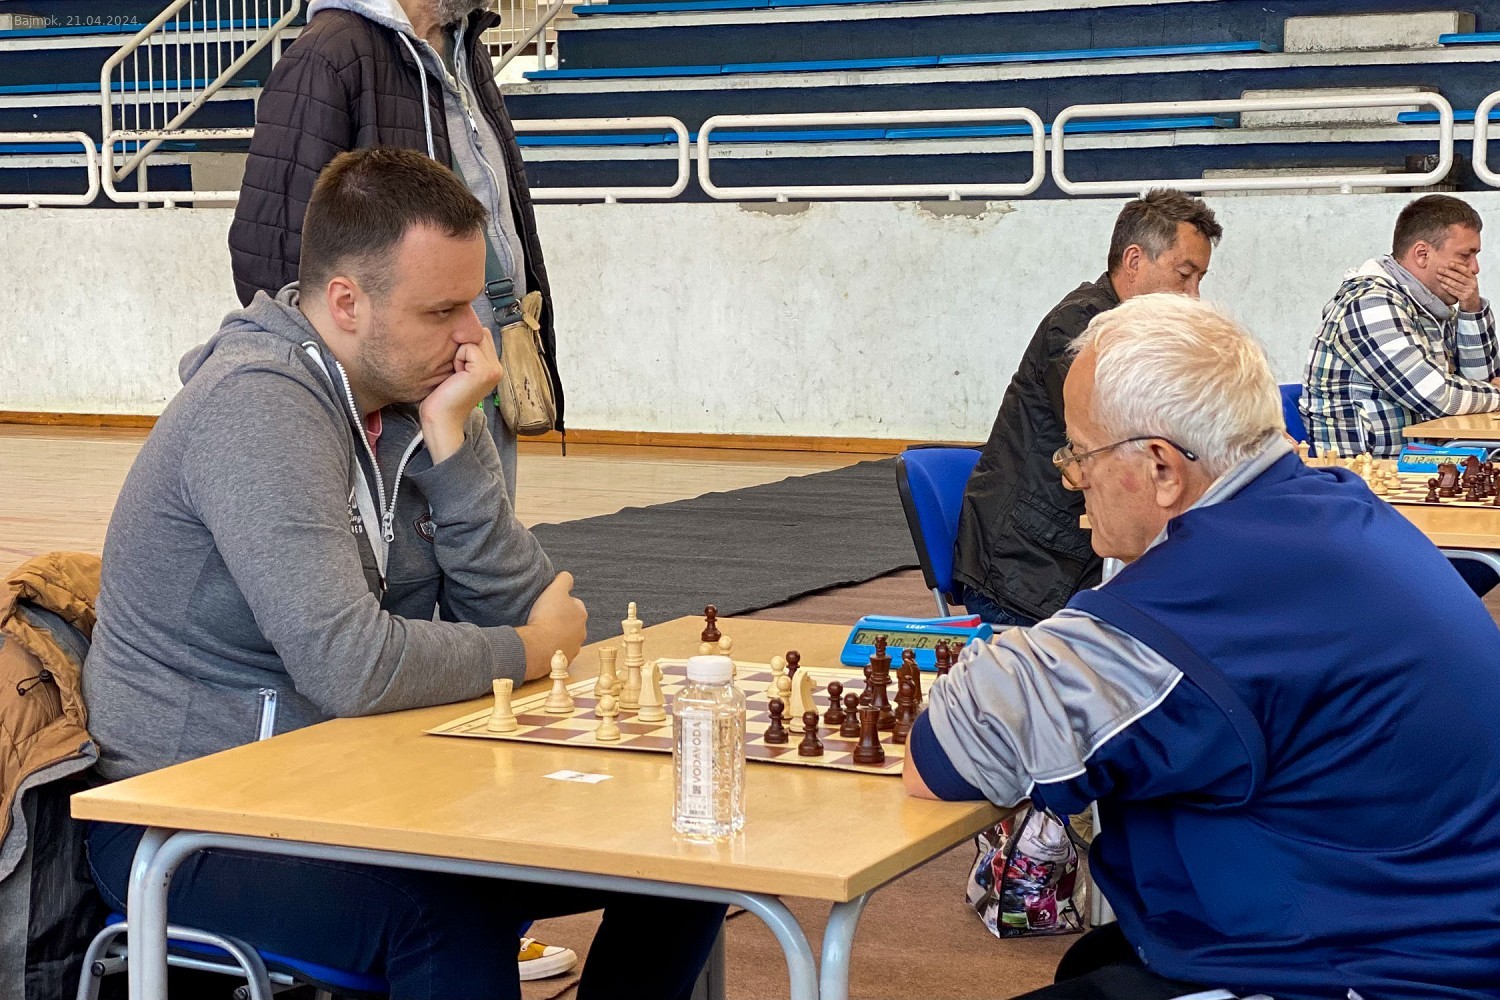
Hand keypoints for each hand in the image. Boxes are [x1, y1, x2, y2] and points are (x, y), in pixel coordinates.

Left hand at [419, 324, 503, 463]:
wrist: (442, 418)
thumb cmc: (443, 394)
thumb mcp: (459, 368)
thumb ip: (467, 350)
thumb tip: (461, 328)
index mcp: (493, 367)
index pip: (482, 335)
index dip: (465, 344)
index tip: (458, 368)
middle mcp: (497, 368)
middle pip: (480, 334)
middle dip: (463, 347)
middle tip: (457, 372)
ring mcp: (494, 369)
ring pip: (474, 339)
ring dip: (460, 353)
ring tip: (456, 374)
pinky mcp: (485, 371)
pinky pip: (468, 348)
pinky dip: (458, 358)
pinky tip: (456, 376)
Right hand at [517, 572, 587, 679]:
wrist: (537, 647)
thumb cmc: (546, 618)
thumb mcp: (555, 590)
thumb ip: (564, 579)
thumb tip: (567, 577)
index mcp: (581, 614)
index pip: (573, 602)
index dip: (561, 601)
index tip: (550, 604)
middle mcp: (581, 631)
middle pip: (569, 621)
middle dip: (559, 619)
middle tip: (544, 617)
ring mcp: (573, 647)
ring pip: (564, 636)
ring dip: (555, 633)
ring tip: (541, 631)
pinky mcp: (563, 660)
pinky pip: (557, 650)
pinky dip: (551, 647)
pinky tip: (540, 643)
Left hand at [1435, 263, 1481, 313]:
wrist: (1473, 304)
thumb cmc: (1468, 291)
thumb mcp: (1468, 281)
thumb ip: (1463, 275)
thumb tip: (1452, 265)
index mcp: (1473, 278)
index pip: (1465, 270)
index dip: (1457, 266)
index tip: (1449, 263)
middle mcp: (1472, 283)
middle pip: (1459, 276)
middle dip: (1448, 272)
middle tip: (1439, 269)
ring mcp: (1469, 290)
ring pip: (1455, 284)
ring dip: (1445, 279)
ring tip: (1438, 276)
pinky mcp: (1464, 297)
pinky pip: (1454, 291)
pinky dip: (1447, 287)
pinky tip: (1442, 284)